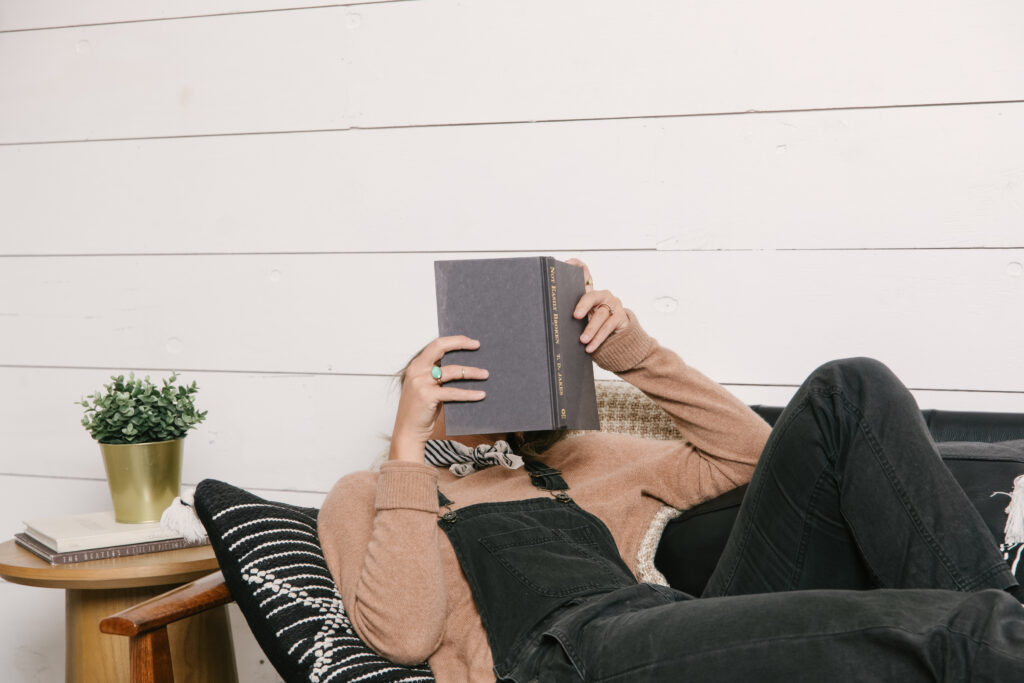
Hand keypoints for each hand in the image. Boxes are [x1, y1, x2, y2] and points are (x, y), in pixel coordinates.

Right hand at [390, 336, 488, 461]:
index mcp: (416, 365)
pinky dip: (469, 393)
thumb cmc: (420, 409)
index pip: (436, 345)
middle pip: (440, 348)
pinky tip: (480, 395)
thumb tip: (464, 368)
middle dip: (461, 344)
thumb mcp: (426, 387)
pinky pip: (453, 392)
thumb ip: (438, 376)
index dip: (455, 341)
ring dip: (472, 372)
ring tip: (486, 374)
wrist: (408, 430)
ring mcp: (421, 383)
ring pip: (452, 371)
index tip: (471, 342)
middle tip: (478, 346)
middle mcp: (416, 370)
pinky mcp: (427, 396)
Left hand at [566, 258, 629, 353]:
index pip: (585, 273)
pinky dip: (598, 339)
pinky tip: (590, 347)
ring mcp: (613, 304)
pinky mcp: (620, 317)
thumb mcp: (582, 318)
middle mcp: (602, 295)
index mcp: (590, 292)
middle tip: (575, 316)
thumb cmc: (592, 325)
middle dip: (583, 306)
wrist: (616, 336)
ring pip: (601, 316)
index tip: (567, 263)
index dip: (578, 265)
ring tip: (583, 340)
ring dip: (591, 329)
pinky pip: (608, 328)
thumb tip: (550, 317)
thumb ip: (573, 313)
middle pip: (592, 297)